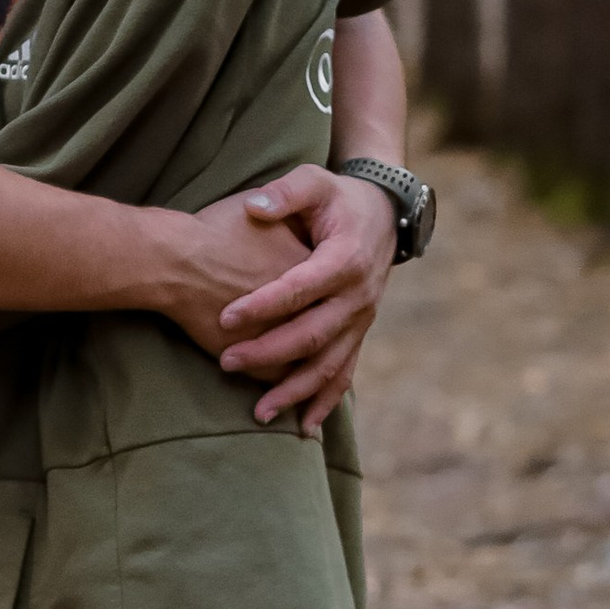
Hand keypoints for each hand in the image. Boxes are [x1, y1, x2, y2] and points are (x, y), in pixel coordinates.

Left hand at [212, 167, 398, 435]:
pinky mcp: (358, 333)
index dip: (263, 304)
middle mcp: (358, 296)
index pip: (300, 287)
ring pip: (329, 365)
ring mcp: (361, 320)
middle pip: (312, 334)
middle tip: (226, 363)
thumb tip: (254, 206)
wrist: (384, 213)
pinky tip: (302, 428)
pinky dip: (324, 402)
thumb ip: (284, 192)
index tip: (226, 317)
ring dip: (294, 391)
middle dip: (268, 354)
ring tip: (257, 413)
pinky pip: (344, 374)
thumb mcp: (314, 180)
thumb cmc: (338, 197)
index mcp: (345, 259)